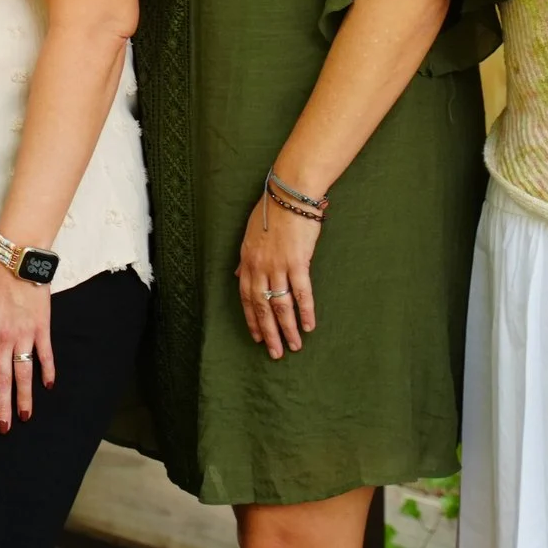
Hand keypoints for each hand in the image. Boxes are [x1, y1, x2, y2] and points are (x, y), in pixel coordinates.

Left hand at [0, 260, 52, 431]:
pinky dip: (47, 370)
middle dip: (1, 405)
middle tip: (2, 427)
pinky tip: (47, 386)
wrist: (17, 256)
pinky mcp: (41, 327)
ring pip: (24, 372)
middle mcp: (3, 337)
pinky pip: (45, 354)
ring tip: (24, 416)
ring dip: (25, 396)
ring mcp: (24, 334)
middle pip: (2, 378)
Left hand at [236, 191, 320, 357]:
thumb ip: (245, 260)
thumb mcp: (250, 235)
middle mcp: (260, 266)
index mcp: (247, 261)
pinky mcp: (298, 262)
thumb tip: (238, 276)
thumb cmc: (271, 212)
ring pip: (281, 304)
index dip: (252, 319)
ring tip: (294, 346)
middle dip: (269, 332)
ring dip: (288, 328)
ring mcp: (278, 265)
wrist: (288, 195)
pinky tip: (309, 325)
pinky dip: (306, 311)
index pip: (246, 297)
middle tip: (275, 353)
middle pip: (263, 306)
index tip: (258, 338)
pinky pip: (301, 292)